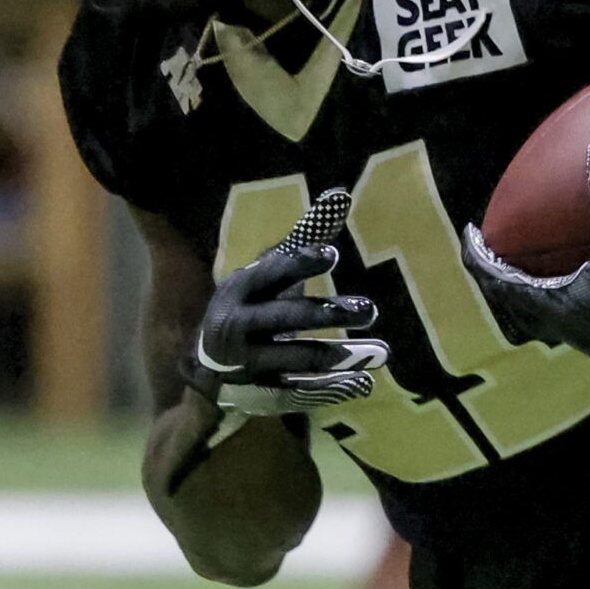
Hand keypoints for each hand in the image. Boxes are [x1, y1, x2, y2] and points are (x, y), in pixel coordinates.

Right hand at [176, 187, 388, 424]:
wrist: (207, 367)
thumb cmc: (252, 306)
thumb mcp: (267, 275)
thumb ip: (304, 240)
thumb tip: (342, 195)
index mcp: (240, 289)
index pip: (271, 273)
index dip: (299, 263)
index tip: (332, 256)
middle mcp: (239, 326)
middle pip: (287, 318)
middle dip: (329, 314)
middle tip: (371, 310)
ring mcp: (249, 363)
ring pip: (299, 359)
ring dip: (341, 356)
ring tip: (381, 353)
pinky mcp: (262, 392)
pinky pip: (302, 392)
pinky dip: (334, 389)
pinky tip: (363, 384)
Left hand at [465, 138, 589, 370]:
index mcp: (561, 308)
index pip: (500, 284)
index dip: (480, 258)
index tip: (472, 236)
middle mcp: (576, 334)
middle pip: (521, 316)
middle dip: (506, 289)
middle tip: (500, 261)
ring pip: (558, 326)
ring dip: (545, 301)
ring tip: (547, 275)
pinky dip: (582, 304)